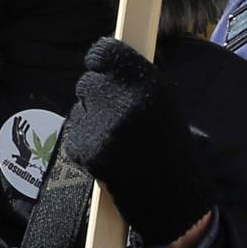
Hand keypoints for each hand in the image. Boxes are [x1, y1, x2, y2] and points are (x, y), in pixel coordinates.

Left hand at [58, 38, 215, 247]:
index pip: (103, 52)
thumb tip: (103, 60)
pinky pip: (75, 135)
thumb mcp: (164, 102)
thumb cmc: (169, 145)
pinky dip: (87, 144)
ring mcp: (103, 125)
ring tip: (118, 140)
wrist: (171, 194)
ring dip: (91, 120)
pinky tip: (109, 156)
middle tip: (116, 116)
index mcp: (148, 83)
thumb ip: (135, 80)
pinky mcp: (87, 149)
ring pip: (79, 109)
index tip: (100, 67)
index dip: (99, 60)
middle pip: (87, 83)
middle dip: (96, 96)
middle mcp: (124, 100)